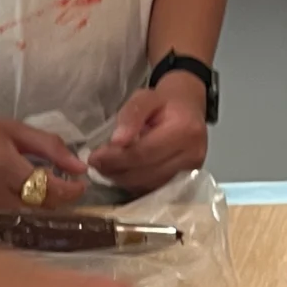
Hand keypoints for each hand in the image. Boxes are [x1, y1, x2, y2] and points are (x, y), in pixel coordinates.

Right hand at [0, 97, 89, 215]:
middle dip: (54, 204)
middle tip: (61, 194)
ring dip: (33, 215)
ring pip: (16, 224)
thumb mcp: (9, 128)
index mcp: (1, 164)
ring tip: (37, 202)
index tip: (80, 187)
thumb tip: (80, 166)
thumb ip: (48, 146)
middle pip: (35, 211)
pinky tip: (11, 210)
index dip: (70, 191)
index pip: (47, 189)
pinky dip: (8, 222)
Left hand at [87, 78, 209, 192]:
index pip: (144, 153)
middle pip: (146, 172)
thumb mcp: (145, 98)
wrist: (189, 109)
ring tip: (107, 168)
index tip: (94, 157)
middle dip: (116, 171)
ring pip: (149, 184)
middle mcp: (192, 154)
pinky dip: (135, 183)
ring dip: (124, 179)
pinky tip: (124, 173)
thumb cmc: (164, 102)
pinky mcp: (186, 180)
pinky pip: (155, 188)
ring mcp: (191, 170)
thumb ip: (131, 116)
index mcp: (184, 131)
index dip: (116, 158)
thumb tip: (117, 141)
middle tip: (97, 164)